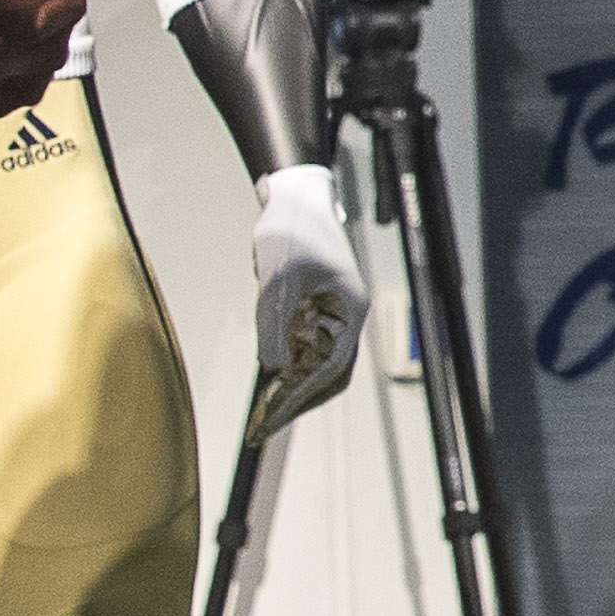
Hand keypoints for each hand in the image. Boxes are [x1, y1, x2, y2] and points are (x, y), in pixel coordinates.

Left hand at [249, 163, 371, 430]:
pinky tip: (270, 373)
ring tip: (265, 405)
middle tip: (268, 422)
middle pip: (330, 371)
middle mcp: (347, 314)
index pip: (329, 368)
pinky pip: (308, 342)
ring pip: (319, 360)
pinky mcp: (318, 303)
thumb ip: (275, 327)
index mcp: (349, 310)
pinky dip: (290, 362)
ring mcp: (334, 310)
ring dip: (295, 382)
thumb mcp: (277, 281)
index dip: (301, 396)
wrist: (294, 193)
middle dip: (300, 399)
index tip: (273, 418)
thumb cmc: (291, 229)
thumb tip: (274, 368)